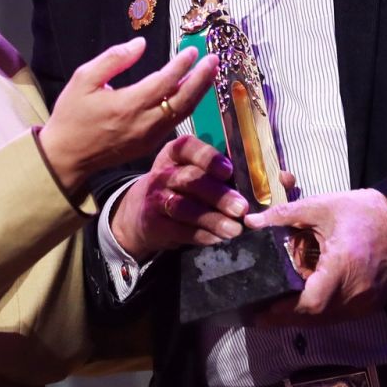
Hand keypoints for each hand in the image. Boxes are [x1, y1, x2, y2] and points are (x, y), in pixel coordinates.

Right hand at [39, 38, 217, 195]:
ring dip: (198, 92)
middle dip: (201, 78)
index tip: (192, 50)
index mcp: (128, 105)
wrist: (66, 157)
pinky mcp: (149, 146)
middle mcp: (144, 124)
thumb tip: (140, 43)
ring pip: (183, 113)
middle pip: (183, 100)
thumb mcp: (84, 79)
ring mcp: (149, 137)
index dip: (181, 65)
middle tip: (214, 60)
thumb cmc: (72, 115)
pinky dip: (186, 106)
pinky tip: (190, 93)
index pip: (165, 82)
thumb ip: (114, 59)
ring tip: (209, 73)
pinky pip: (175, 123)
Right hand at [111, 135, 248, 259]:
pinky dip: (201, 235)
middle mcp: (162, 174)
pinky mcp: (153, 224)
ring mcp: (155, 199)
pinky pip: (179, 230)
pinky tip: (217, 238)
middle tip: (241, 208)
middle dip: (218, 194)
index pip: (187, 147)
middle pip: (190, 180)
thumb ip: (212, 173)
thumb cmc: (176, 187)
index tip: (228, 171)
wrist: (138, 213)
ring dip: (212, 219)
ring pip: (184, 208)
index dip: (207, 157)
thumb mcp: (186, 170)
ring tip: (234, 229)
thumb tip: (248, 184)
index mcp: (174, 154)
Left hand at [245, 189, 386, 323]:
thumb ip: (285, 216)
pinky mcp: (371, 305)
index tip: (259, 310)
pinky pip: (339, 316)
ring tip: (275, 309)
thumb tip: (252, 221)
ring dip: (301, 317)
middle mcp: (355, 294)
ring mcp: (366, 304)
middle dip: (285, 318)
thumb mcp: (323, 206)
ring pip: (326, 320)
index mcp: (343, 268)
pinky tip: (304, 302)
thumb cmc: (365, 212)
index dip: (283, 311)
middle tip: (259, 313)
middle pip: (315, 318)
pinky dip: (319, 312)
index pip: (310, 303)